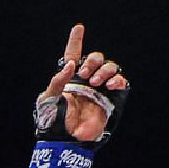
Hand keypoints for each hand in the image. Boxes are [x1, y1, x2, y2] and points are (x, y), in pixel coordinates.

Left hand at [39, 24, 127, 142]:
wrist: (66, 139)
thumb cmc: (53, 121)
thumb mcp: (48, 99)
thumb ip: (58, 80)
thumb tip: (71, 64)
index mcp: (68, 78)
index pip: (73, 54)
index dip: (76, 41)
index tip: (78, 28)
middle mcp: (85, 80)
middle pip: (95, 58)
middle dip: (92, 61)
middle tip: (84, 74)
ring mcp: (99, 89)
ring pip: (110, 67)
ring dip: (105, 70)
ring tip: (96, 82)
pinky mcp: (111, 98)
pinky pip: (120, 82)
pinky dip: (117, 80)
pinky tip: (110, 85)